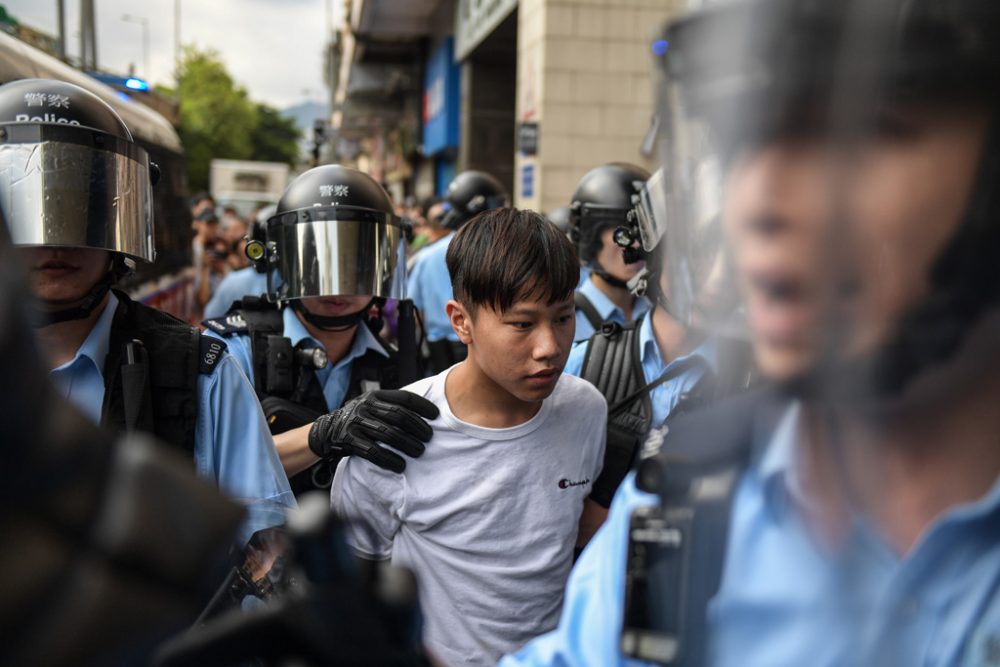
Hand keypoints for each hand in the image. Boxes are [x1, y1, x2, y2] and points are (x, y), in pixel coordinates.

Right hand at [308, 390, 438, 472]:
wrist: (326, 431)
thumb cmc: (359, 420)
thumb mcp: (372, 406)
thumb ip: (391, 406)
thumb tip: (426, 411)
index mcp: (374, 396)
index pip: (404, 398)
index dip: (422, 406)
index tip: (436, 416)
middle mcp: (365, 406)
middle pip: (399, 416)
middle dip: (418, 428)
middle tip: (429, 438)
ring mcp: (356, 423)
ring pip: (389, 434)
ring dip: (408, 444)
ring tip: (420, 452)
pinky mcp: (349, 440)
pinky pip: (373, 452)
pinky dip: (390, 460)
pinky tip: (400, 465)